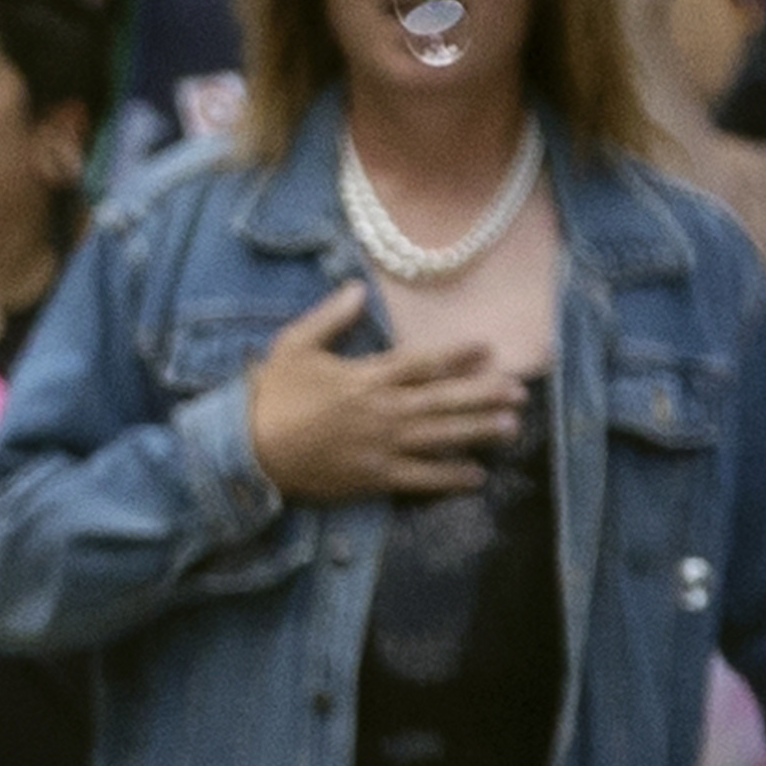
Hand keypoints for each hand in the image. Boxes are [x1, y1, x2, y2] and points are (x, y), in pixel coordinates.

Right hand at [243, 280, 520, 502]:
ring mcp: (381, 446)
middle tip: (519, 390)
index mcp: (364, 377)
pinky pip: (420, 477)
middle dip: (483, 394)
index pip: (420, 362)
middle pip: (442, 399)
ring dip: (478, 431)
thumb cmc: (270, 396)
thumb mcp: (292, 347)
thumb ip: (329, 318)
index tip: (487, 347)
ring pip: (440, 437)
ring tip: (512, 426)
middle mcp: (381, 410)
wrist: (247, 449)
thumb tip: (358, 288)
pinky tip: (475, 474)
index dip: (456, 354)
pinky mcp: (374, 477)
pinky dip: (449, 477)